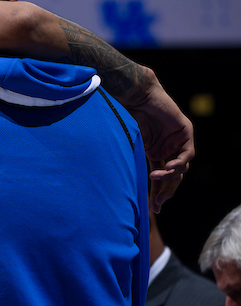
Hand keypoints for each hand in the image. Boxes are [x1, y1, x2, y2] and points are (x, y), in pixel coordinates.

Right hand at [126, 77, 193, 210]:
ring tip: (156, 178)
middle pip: (173, 177)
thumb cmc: (126, 116)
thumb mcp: (128, 145)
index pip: (160, 178)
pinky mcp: (185, 133)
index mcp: (154, 152)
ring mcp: (177, 141)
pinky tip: (167, 168)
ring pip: (181, 168)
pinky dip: (178, 164)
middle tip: (159, 203)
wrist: (136, 96)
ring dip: (170, 177)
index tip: (154, 209)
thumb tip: (118, 183)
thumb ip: (131, 162)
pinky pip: (186, 155)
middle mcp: (168, 148)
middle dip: (166, 191)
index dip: (158, 193)